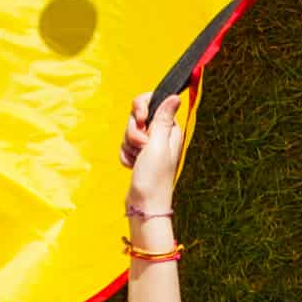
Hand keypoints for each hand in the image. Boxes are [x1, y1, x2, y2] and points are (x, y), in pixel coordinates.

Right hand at [121, 89, 192, 225]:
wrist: (144, 206)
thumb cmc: (154, 178)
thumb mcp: (158, 144)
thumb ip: (163, 118)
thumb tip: (176, 96)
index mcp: (170, 129)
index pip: (153, 102)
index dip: (142, 107)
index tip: (142, 119)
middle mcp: (161, 135)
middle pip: (138, 116)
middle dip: (134, 130)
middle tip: (141, 146)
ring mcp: (149, 146)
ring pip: (130, 131)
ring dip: (129, 145)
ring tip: (137, 160)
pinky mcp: (139, 156)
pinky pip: (125, 146)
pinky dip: (125, 155)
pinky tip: (132, 166)